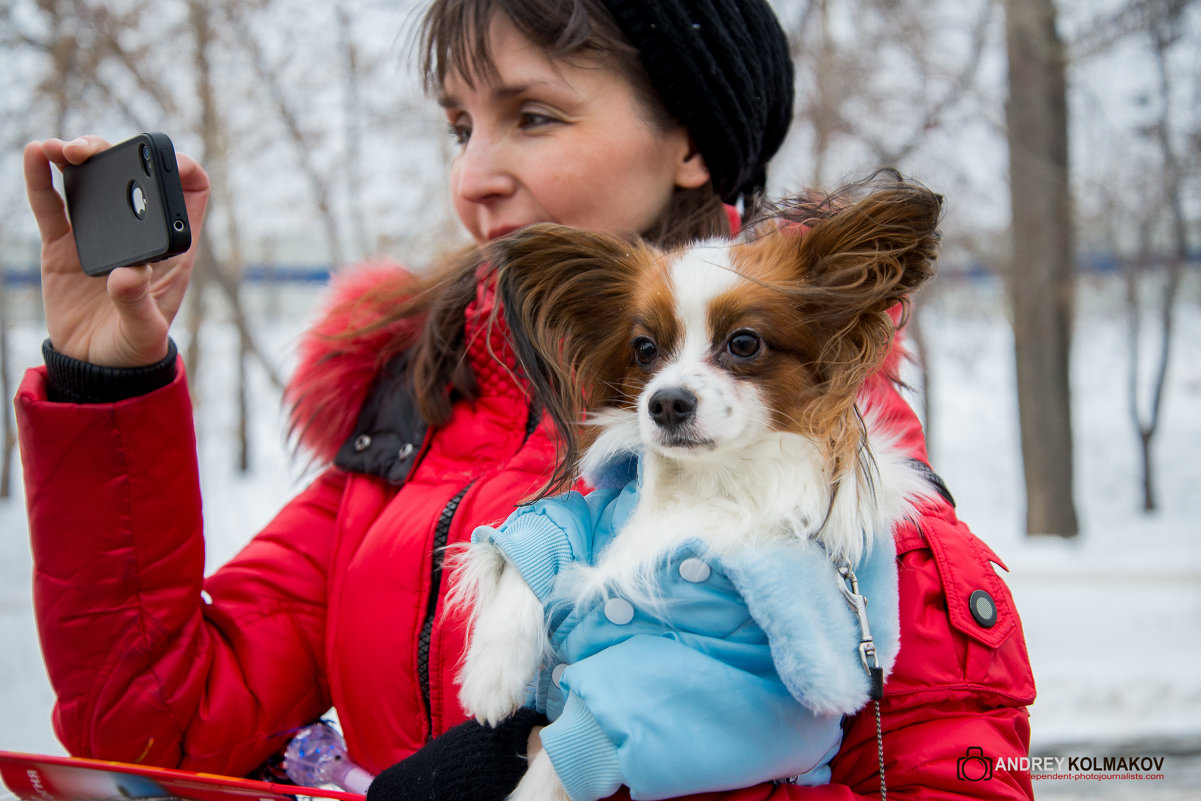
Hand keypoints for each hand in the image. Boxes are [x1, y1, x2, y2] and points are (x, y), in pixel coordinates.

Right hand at [23, 135, 210, 366]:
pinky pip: (51, 205)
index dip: (181, 168)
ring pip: (90, 182)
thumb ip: (137, 303)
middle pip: (132, 177)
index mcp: (171, 248)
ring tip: (59, 149)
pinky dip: (42, 179)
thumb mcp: (144, 331)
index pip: (189, 193)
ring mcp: (98, 235)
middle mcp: (136, 233)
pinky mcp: (63, 245)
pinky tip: (36, 155)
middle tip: (90, 152)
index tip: (161, 159)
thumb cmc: (134, 350)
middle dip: (114, 154)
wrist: (95, 368)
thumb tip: (127, 273)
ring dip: (76, 157)